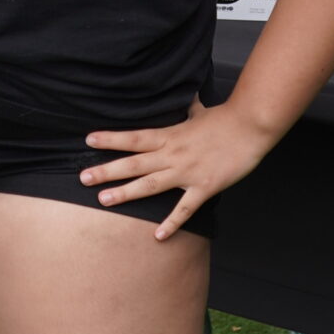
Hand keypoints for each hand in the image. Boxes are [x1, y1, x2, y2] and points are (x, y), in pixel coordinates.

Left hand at [80, 97, 277, 240]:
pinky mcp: (204, 187)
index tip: (88, 140)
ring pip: (151, 184)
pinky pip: (185, 208)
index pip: (134, 137)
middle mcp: (173, 154)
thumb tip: (188, 97)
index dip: (111, 139)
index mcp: (170, 135)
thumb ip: (190, 109)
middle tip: (83, 178)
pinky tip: (157, 236)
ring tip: (104, 200)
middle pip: (134, 163)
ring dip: (126, 193)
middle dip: (107, 170)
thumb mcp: (201, 112)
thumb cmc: (226, 119)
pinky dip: (171, 223)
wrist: (250, 126)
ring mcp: (187, 172)